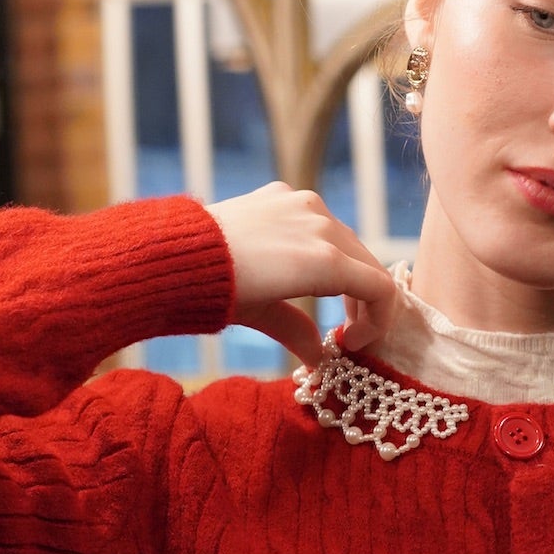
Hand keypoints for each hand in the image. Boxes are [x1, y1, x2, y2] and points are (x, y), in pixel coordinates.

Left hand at [206, 183, 396, 366]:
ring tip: (324, 300)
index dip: (378, 322)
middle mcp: (322, 224)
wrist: (172, 253)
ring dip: (345, 272)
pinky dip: (319, 246)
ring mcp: (303, 203)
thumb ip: (299, 334)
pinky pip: (316, 220)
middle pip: (367, 264)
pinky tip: (295, 266)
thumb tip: (321, 360)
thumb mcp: (262, 316)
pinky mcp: (282, 193)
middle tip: (345, 331)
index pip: (381, 289)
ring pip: (344, 241)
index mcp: (326, 260)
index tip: (352, 344)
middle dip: (364, 300)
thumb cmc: (219, 290)